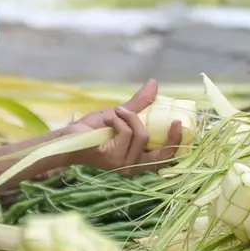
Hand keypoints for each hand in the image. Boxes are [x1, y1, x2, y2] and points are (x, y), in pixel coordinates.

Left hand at [65, 79, 183, 174]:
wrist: (70, 136)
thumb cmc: (95, 129)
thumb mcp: (122, 115)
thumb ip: (140, 104)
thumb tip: (154, 83)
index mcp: (138, 159)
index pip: (165, 159)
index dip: (177, 144)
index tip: (179, 123)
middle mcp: (133, 167)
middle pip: (162, 156)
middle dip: (172, 138)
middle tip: (175, 121)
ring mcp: (123, 165)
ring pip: (142, 135)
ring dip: (129, 117)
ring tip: (116, 113)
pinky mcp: (112, 159)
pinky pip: (126, 133)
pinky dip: (119, 120)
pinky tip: (108, 121)